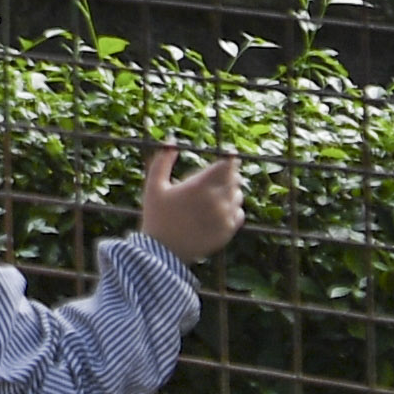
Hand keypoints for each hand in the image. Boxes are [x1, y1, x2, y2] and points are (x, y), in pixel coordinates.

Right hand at [139, 144, 244, 259]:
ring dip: (232, 190)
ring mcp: (223, 218)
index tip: (230, 153)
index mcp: (199, 187)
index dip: (230, 158)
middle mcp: (215, 201)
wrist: (162, 253)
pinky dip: (234, 208)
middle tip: (222, 172)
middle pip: (235, 179)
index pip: (226, 166)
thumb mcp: (154, 185)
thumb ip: (163, 160)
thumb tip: (171, 140)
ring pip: (238, 196)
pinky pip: (239, 214)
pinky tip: (222, 208)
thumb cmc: (156, 216)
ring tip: (219, 191)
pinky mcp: (227, 232)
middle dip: (230, 173)